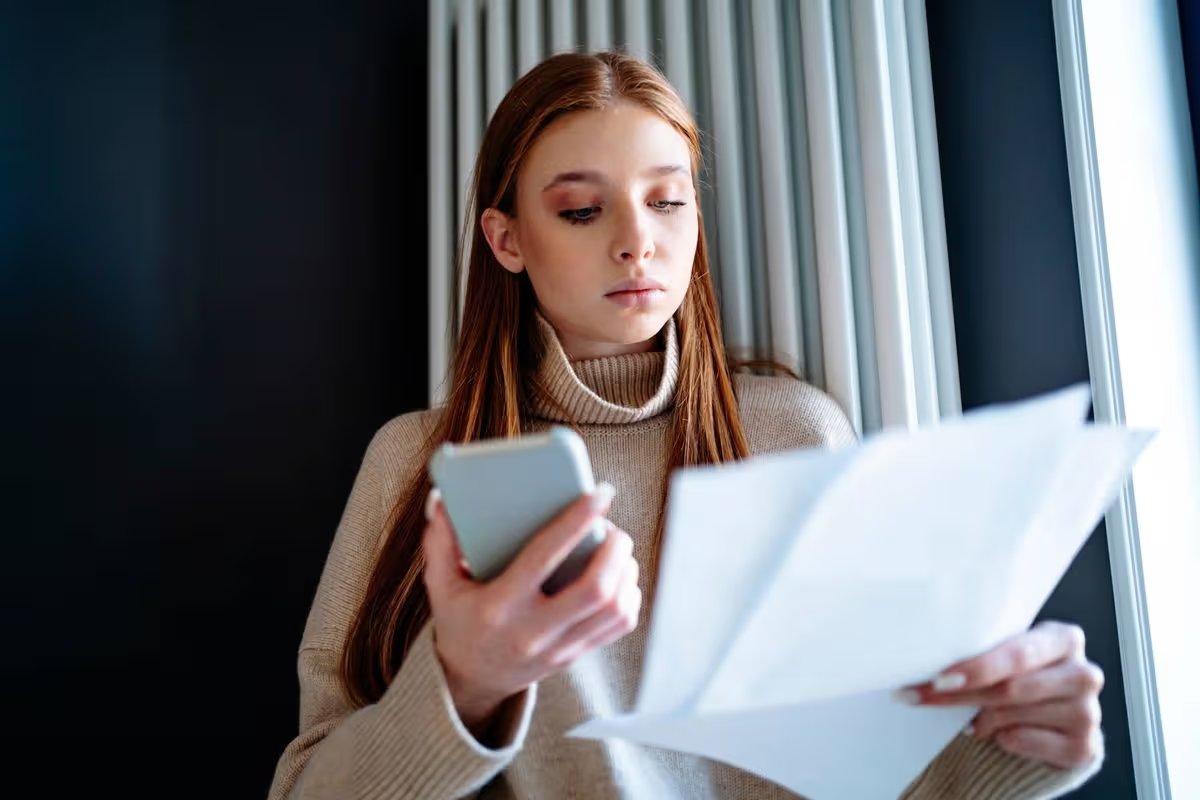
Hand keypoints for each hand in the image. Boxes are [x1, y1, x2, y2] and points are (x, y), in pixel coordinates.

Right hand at [421, 483, 640, 732]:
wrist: (470, 681)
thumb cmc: (458, 621)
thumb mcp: (441, 584)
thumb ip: (440, 541)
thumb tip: (441, 499)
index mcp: (500, 605)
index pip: (545, 556)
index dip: (577, 521)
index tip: (600, 494)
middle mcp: (533, 631)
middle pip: (596, 590)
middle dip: (615, 550)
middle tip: (614, 528)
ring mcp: (558, 648)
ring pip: (614, 609)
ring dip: (626, 571)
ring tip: (617, 549)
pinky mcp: (575, 655)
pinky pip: (618, 626)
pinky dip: (629, 595)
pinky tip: (620, 576)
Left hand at [901, 621, 1104, 769]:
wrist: (1048, 723)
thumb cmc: (1019, 680)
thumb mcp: (1008, 658)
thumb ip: (988, 653)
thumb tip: (928, 660)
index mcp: (1064, 639)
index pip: (1018, 654)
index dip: (977, 668)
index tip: (939, 678)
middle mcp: (1083, 673)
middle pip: (1009, 689)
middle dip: (958, 695)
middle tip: (920, 696)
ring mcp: (1088, 712)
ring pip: (1011, 716)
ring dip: (977, 720)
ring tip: (966, 720)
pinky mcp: (1085, 747)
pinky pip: (1023, 742)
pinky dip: (1000, 740)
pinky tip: (995, 735)